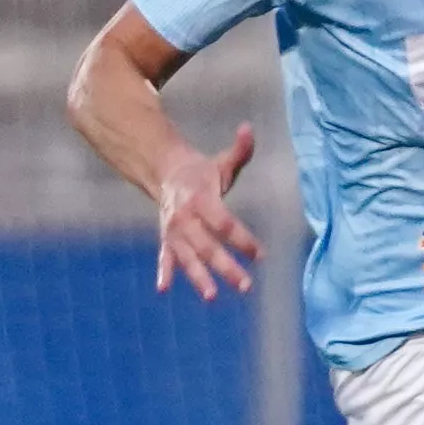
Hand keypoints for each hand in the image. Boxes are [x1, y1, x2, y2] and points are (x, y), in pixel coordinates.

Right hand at [150, 122, 265, 299]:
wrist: (164, 172)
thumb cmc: (201, 173)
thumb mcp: (221, 162)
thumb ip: (240, 150)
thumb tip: (248, 128)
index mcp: (201, 198)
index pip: (224, 223)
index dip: (242, 239)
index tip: (260, 255)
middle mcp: (185, 217)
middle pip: (207, 245)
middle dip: (226, 266)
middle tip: (245, 285)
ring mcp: (173, 230)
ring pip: (187, 257)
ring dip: (199, 277)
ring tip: (212, 296)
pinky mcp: (166, 239)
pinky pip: (164, 257)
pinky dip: (163, 272)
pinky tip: (163, 289)